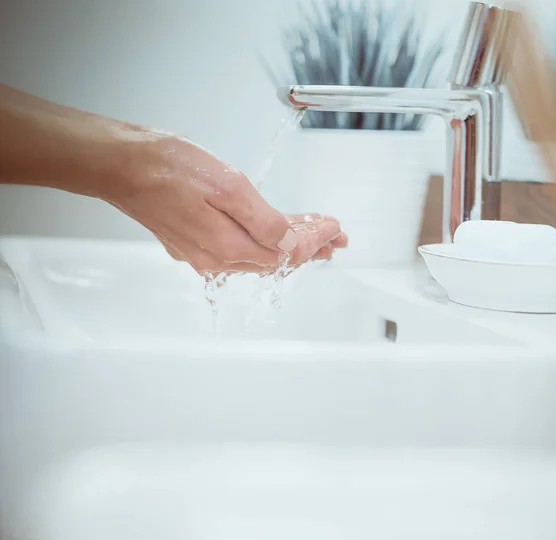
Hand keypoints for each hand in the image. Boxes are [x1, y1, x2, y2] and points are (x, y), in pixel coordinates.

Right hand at [112, 132, 346, 273]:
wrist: (122, 166)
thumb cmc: (169, 169)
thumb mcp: (227, 186)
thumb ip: (262, 221)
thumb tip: (288, 244)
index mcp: (228, 246)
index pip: (286, 253)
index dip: (314, 240)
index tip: (334, 229)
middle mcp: (216, 258)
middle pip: (275, 259)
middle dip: (309, 247)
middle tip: (334, 239)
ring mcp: (202, 253)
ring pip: (258, 255)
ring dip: (288, 246)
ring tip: (313, 237)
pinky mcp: (193, 242)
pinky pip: (239, 248)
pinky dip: (263, 241)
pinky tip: (271, 235)